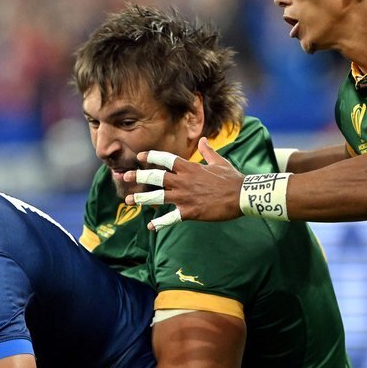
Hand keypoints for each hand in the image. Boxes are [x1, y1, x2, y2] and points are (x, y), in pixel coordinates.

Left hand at [125, 137, 244, 229]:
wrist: (242, 195)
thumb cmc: (232, 178)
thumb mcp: (219, 161)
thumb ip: (208, 151)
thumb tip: (204, 140)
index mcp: (189, 167)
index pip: (165, 159)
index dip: (151, 156)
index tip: (140, 156)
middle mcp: (183, 181)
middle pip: (155, 177)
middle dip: (138, 176)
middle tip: (124, 176)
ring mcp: (185, 197)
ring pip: (158, 197)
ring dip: (142, 199)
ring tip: (129, 200)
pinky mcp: (190, 212)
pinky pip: (171, 218)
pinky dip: (160, 223)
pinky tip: (151, 226)